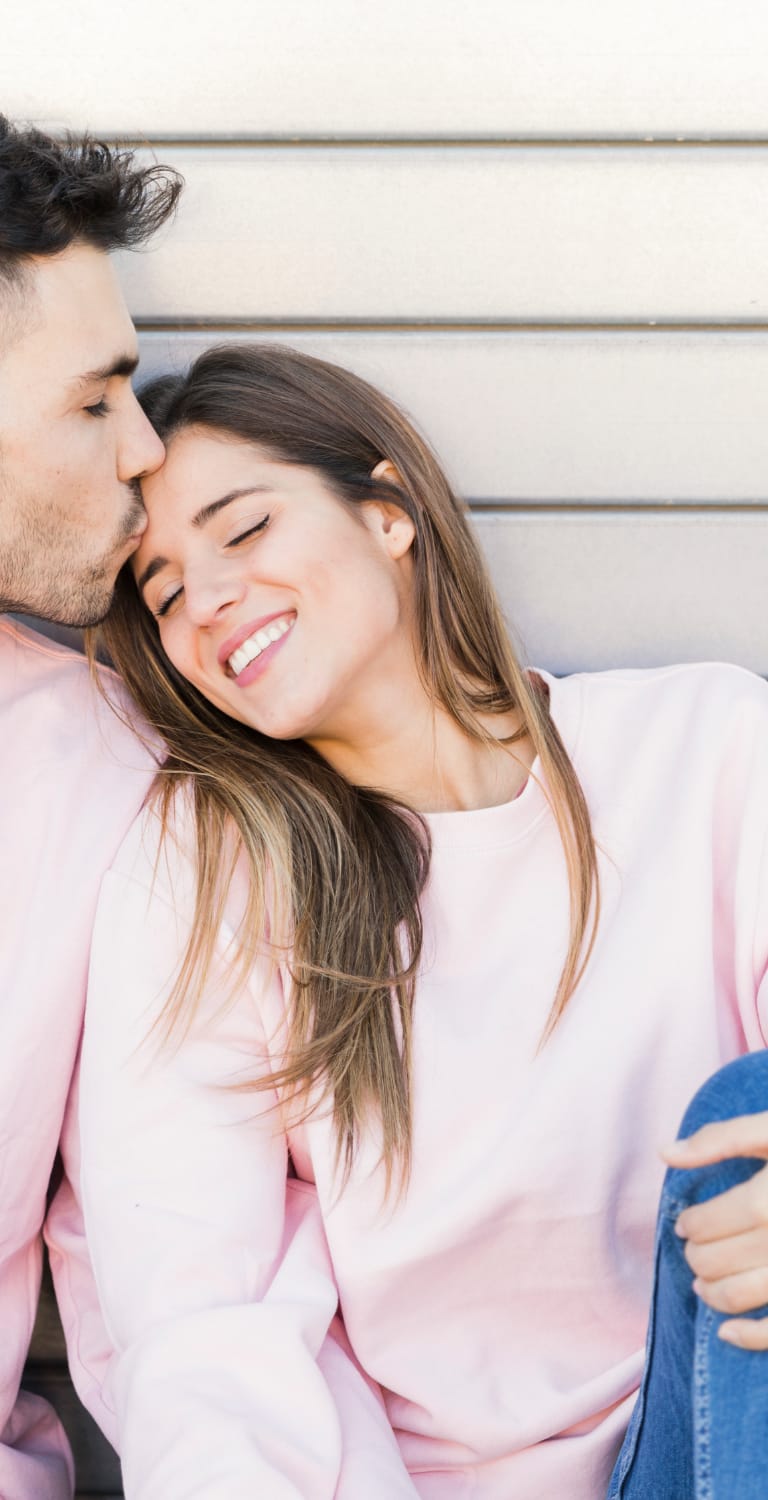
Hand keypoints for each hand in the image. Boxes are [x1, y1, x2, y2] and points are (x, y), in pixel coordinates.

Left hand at [661, 1113, 767, 1348]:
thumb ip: (720, 1138)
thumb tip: (664, 1153)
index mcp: (767, 1200)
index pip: (705, 1224)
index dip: (689, 1224)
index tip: (686, 1222)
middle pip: (715, 1261)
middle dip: (697, 1257)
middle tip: (695, 1249)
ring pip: (739, 1297)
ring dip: (712, 1294)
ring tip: (703, 1284)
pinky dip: (748, 1336)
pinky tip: (728, 1331)